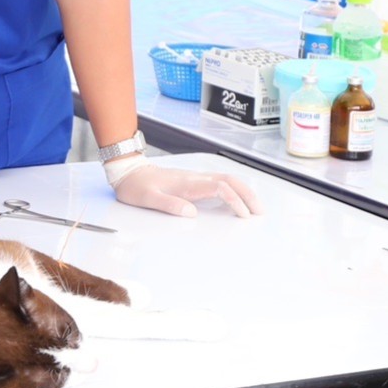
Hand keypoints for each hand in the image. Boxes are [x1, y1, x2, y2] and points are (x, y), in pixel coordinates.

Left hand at [108, 159, 260, 218]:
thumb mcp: (147, 199)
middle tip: (260, 211)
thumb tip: (191, 213)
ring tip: (254, 207)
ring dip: (243, 191)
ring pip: (226, 179)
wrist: (128, 172)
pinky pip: (219, 182)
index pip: (219, 187)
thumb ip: (168, 205)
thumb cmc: (136, 187)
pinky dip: (234, 190)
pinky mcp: (193, 181)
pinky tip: (237, 199)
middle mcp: (194, 178)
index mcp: (187, 183)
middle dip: (247, 194)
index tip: (243, 215)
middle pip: (230, 180)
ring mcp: (195, 178)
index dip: (234, 200)